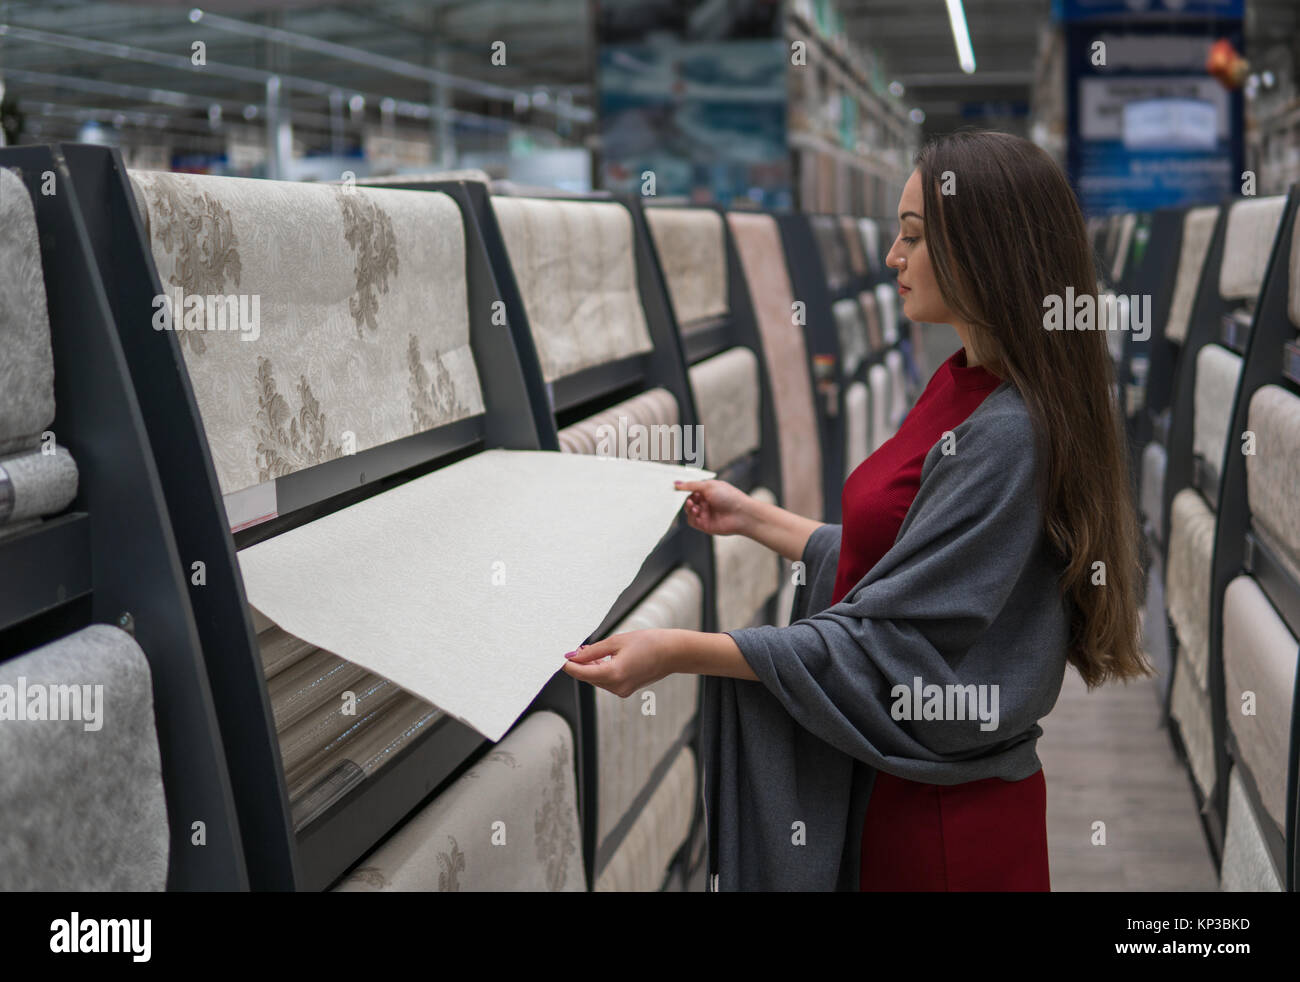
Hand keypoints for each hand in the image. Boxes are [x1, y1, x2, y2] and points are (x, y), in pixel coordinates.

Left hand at [560, 629, 678, 697]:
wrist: (672, 653)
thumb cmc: (649, 643)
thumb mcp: (616, 642)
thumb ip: (592, 651)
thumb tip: (573, 656)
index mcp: (613, 674)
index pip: (581, 673)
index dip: (569, 665)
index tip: (562, 657)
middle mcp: (617, 687)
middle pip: (588, 678)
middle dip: (580, 665)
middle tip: (577, 649)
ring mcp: (622, 691)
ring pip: (596, 680)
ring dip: (590, 668)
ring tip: (589, 651)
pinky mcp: (626, 690)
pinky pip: (607, 682)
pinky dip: (601, 672)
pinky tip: (600, 659)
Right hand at [674, 479, 750, 536]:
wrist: (741, 513)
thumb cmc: (729, 497)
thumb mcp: (708, 486)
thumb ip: (691, 485)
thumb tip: (677, 484)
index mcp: (709, 491)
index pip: (692, 490)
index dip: (685, 489)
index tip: (677, 488)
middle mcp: (707, 502)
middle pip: (689, 500)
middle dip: (687, 498)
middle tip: (689, 497)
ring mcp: (706, 514)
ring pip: (689, 511)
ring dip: (688, 507)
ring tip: (692, 504)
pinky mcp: (705, 525)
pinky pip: (692, 521)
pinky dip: (691, 515)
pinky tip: (696, 511)